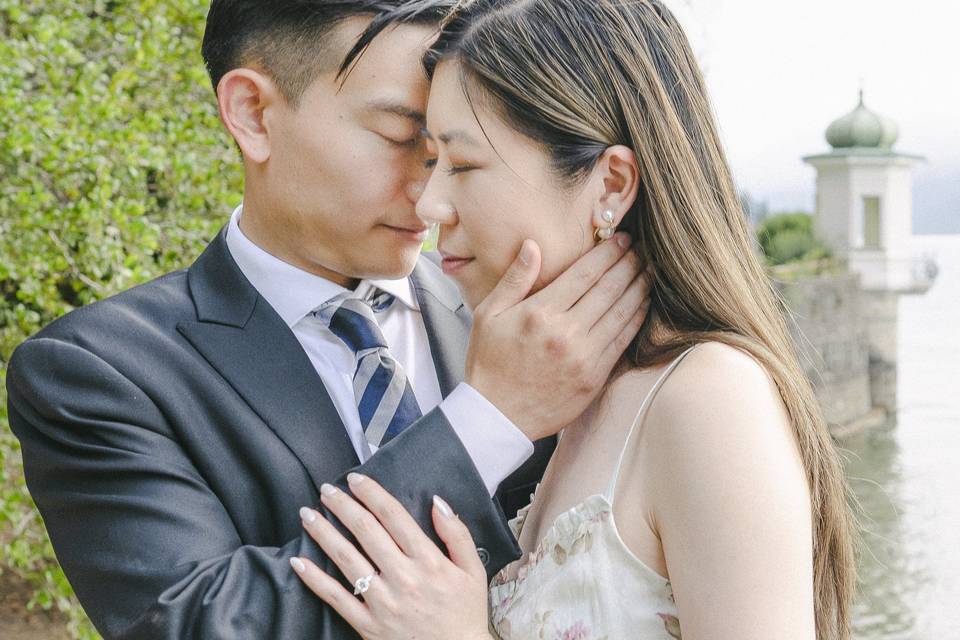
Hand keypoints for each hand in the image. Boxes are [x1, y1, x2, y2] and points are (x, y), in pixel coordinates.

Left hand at [292, 474, 491, 639]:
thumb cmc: (465, 612)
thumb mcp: (473, 570)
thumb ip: (457, 533)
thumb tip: (437, 502)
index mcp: (428, 561)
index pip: (393, 516)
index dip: (371, 493)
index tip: (355, 479)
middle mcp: (403, 578)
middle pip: (365, 531)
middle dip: (343, 506)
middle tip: (327, 490)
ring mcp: (383, 602)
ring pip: (346, 559)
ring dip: (324, 533)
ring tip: (308, 515)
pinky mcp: (368, 625)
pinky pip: (337, 598)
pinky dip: (315, 580)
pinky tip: (299, 563)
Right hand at [465, 233, 651, 440]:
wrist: (497, 416)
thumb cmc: (489, 364)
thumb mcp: (487, 315)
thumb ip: (514, 279)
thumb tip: (533, 246)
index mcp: (540, 313)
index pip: (585, 273)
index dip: (609, 253)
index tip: (622, 240)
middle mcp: (566, 332)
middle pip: (610, 288)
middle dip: (630, 264)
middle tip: (643, 249)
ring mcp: (584, 357)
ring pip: (623, 312)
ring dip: (640, 287)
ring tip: (650, 270)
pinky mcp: (595, 377)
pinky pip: (623, 341)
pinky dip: (637, 318)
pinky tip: (644, 304)